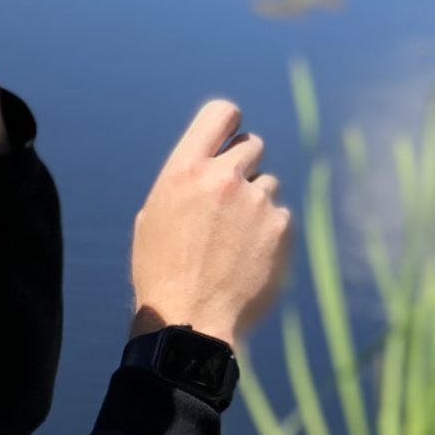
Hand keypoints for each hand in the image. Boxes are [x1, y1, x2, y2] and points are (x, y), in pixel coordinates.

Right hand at [129, 99, 291, 346]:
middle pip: (252, 144)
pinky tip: (247, 258)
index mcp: (185, 170)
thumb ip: (186, 181)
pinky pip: (280, 216)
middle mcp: (223, 177)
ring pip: (267, 184)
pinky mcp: (280, 227)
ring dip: (255, 204)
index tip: (230, 136)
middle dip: (243, 166)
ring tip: (232, 241)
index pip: (221, 113)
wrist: (189, 320)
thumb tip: (209, 166)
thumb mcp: (154, 216)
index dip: (229, 122)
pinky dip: (268, 232)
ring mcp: (256, 201)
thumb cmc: (162, 271)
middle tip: (229, 200)